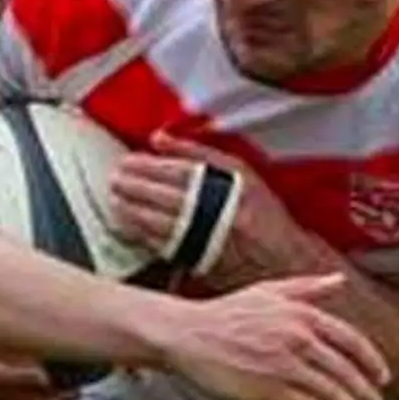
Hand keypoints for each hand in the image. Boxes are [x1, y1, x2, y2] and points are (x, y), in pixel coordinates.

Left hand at [111, 132, 319, 288]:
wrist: (284, 258)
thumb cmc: (262, 212)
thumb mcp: (240, 173)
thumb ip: (198, 152)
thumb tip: (159, 138)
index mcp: (228, 186)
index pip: (178, 171)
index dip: (148, 166)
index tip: (128, 161)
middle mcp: (218, 212)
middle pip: (164, 196)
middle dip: (134, 186)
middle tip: (115, 179)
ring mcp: (207, 238)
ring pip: (160, 222)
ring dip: (132, 210)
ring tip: (116, 199)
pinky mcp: (200, 261)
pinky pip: (164, 246)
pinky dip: (143, 234)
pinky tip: (128, 225)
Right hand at [146, 274, 389, 399]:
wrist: (186, 335)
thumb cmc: (222, 314)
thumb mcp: (267, 291)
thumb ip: (307, 287)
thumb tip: (338, 281)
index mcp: (304, 315)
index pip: (353, 342)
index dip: (372, 363)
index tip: (382, 379)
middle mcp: (301, 340)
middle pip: (348, 373)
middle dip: (367, 396)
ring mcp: (287, 366)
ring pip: (334, 394)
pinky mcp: (272, 391)